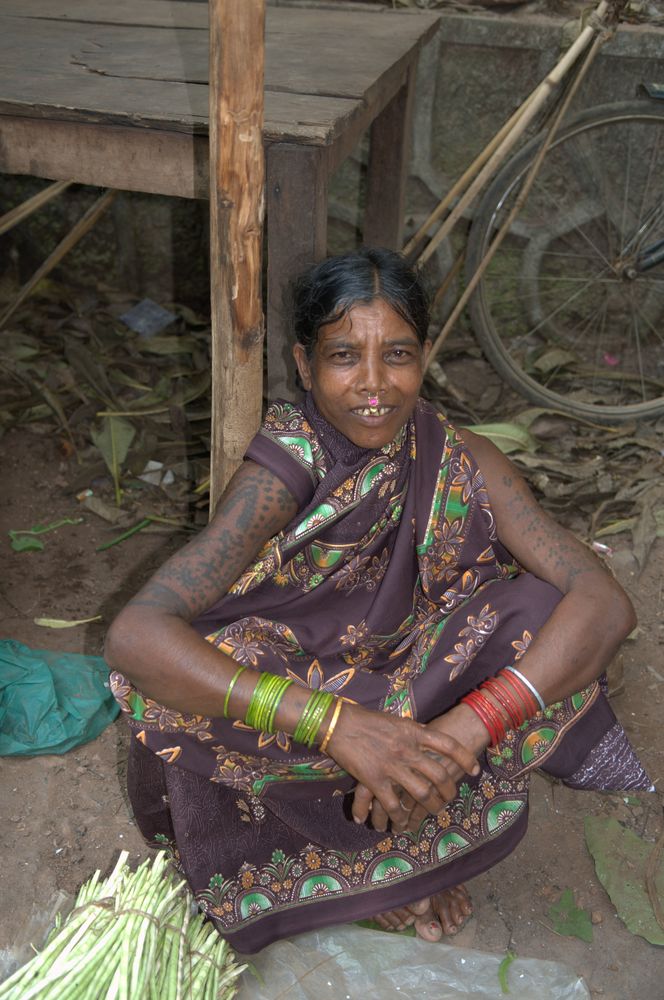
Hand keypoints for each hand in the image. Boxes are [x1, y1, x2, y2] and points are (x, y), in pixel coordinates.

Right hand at [325, 703, 479, 832]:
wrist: (338, 723)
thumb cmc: (366, 719)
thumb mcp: (397, 721)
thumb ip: (414, 732)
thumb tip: (429, 739)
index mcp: (414, 732)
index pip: (448, 745)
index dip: (465, 758)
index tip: (474, 770)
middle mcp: (407, 750)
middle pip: (439, 775)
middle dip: (449, 791)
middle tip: (451, 798)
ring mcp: (392, 766)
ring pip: (422, 794)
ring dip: (430, 807)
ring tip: (432, 812)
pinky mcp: (375, 780)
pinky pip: (393, 805)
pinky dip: (400, 818)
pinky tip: (401, 824)